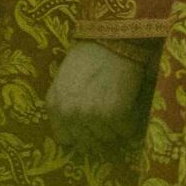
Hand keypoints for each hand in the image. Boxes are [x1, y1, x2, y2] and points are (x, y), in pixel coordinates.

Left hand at [48, 41, 149, 155]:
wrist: (110, 41)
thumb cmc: (86, 58)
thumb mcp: (62, 82)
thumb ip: (63, 106)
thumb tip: (73, 135)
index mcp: (54, 106)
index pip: (65, 139)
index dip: (79, 134)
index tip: (89, 128)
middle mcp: (70, 114)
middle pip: (88, 143)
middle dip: (98, 133)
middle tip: (108, 118)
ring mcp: (92, 115)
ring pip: (108, 138)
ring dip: (115, 128)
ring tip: (117, 106)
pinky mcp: (115, 114)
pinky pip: (125, 131)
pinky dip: (130, 122)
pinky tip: (128, 105)